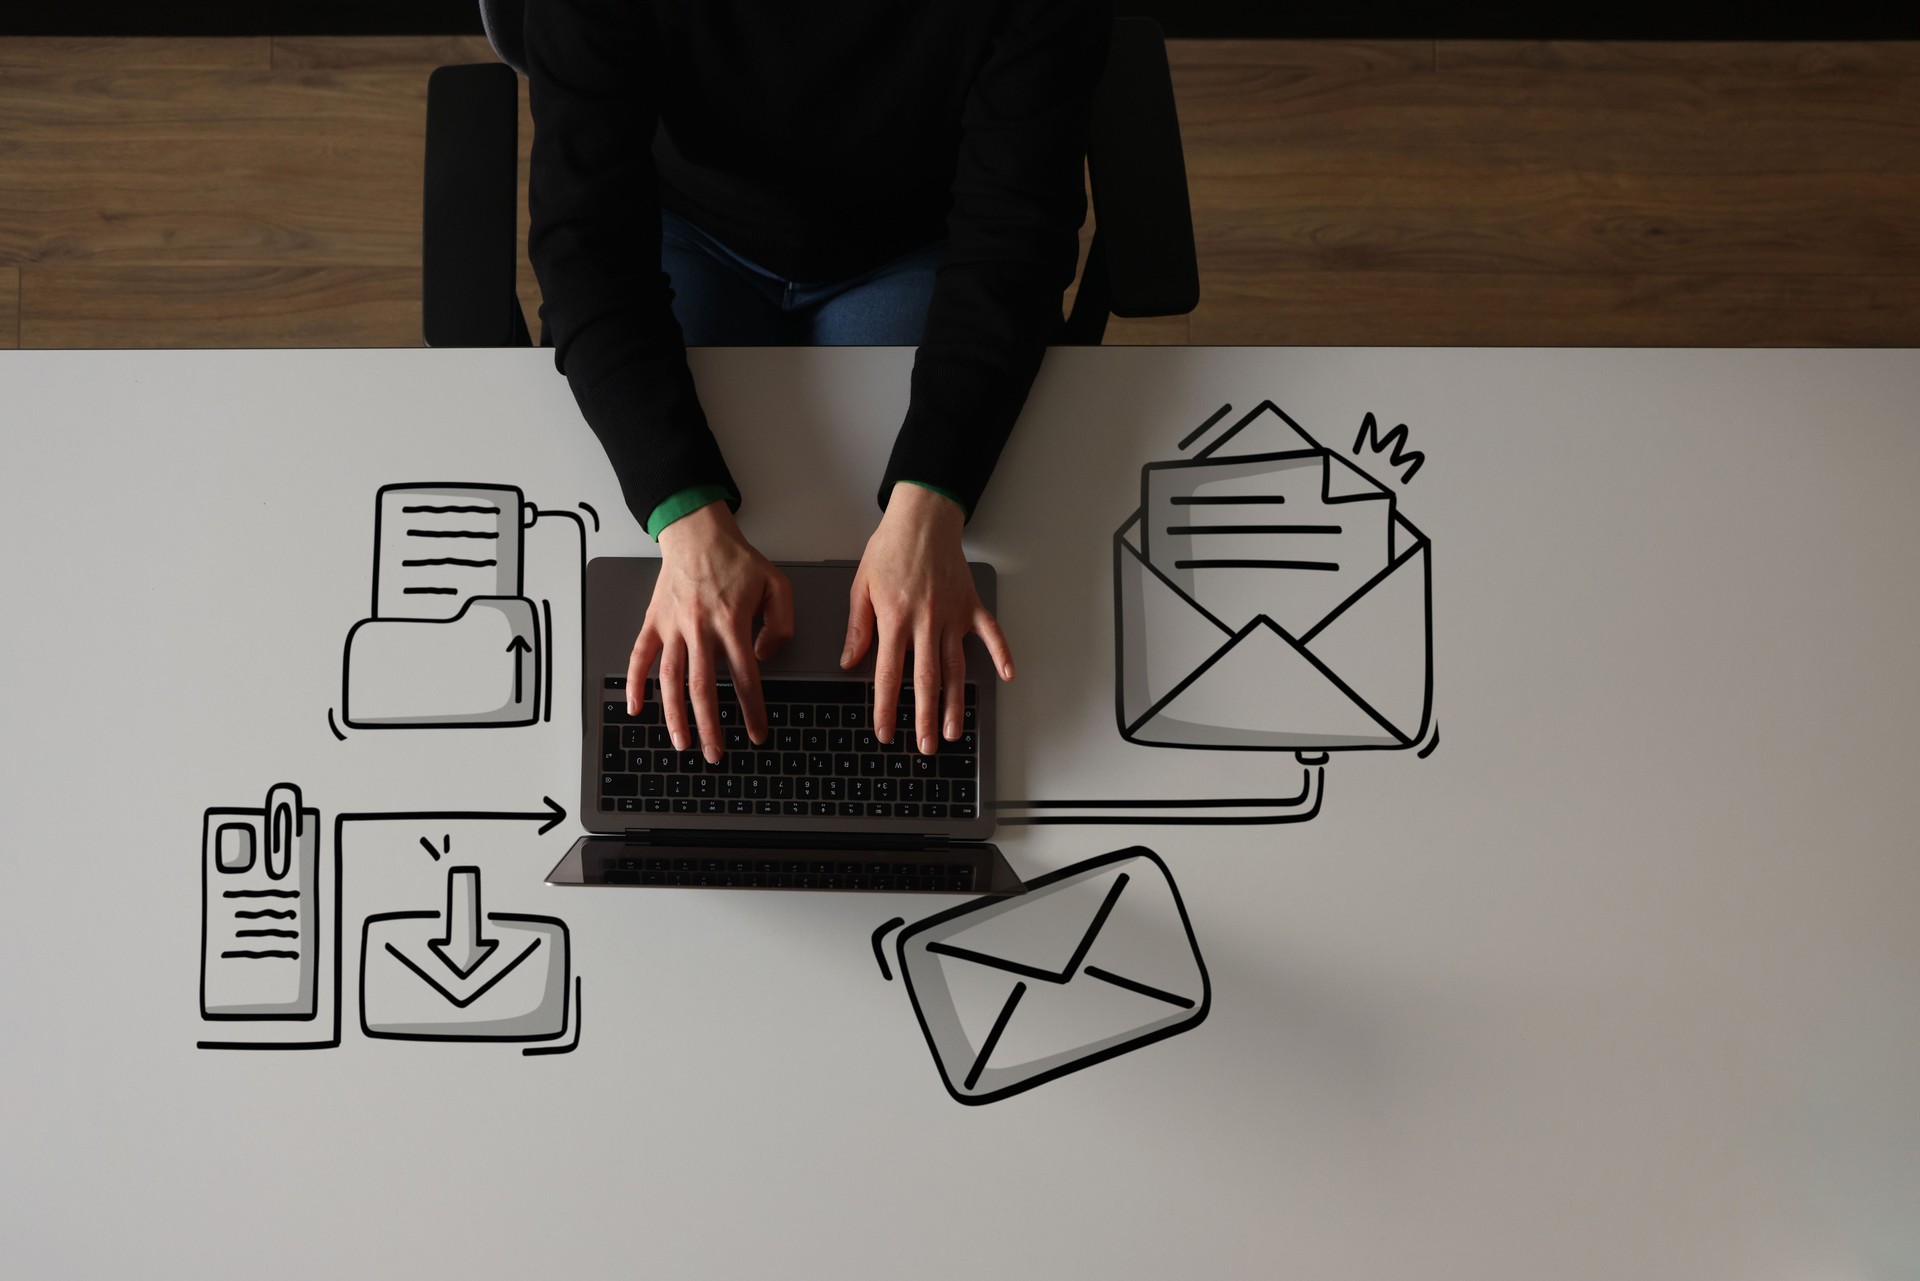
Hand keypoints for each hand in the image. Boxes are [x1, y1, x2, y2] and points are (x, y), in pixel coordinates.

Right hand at [628, 502, 794, 761]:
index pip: (744, 677)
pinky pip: (640, 657)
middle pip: (702, 688)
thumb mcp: (777, 585)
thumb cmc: (737, 559)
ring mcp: (672, 627)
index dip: (752, 710)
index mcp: (731, 622)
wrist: (697, 533)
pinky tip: (635, 707)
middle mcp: (699, 628)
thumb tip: (764, 657)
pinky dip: (635, 684)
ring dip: (673, 715)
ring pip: (669, 679)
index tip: (757, 734)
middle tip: (715, 754)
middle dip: (709, 726)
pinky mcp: (654, 622)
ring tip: (680, 743)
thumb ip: (781, 625)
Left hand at [841, 482, 1013, 754]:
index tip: (885, 732)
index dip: (886, 708)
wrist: (923, 517)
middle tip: (926, 746)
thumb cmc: (890, 548)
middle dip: (924, 718)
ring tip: (954, 730)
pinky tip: (1006, 676)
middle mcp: (926, 622)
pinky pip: (990, 634)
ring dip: (955, 702)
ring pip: (955, 667)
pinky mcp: (971, 605)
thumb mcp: (861, 586)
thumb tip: (851, 661)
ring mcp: (953, 615)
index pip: (888, 674)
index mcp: (895, 618)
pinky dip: (1000, 655)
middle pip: (926, 680)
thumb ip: (858, 627)